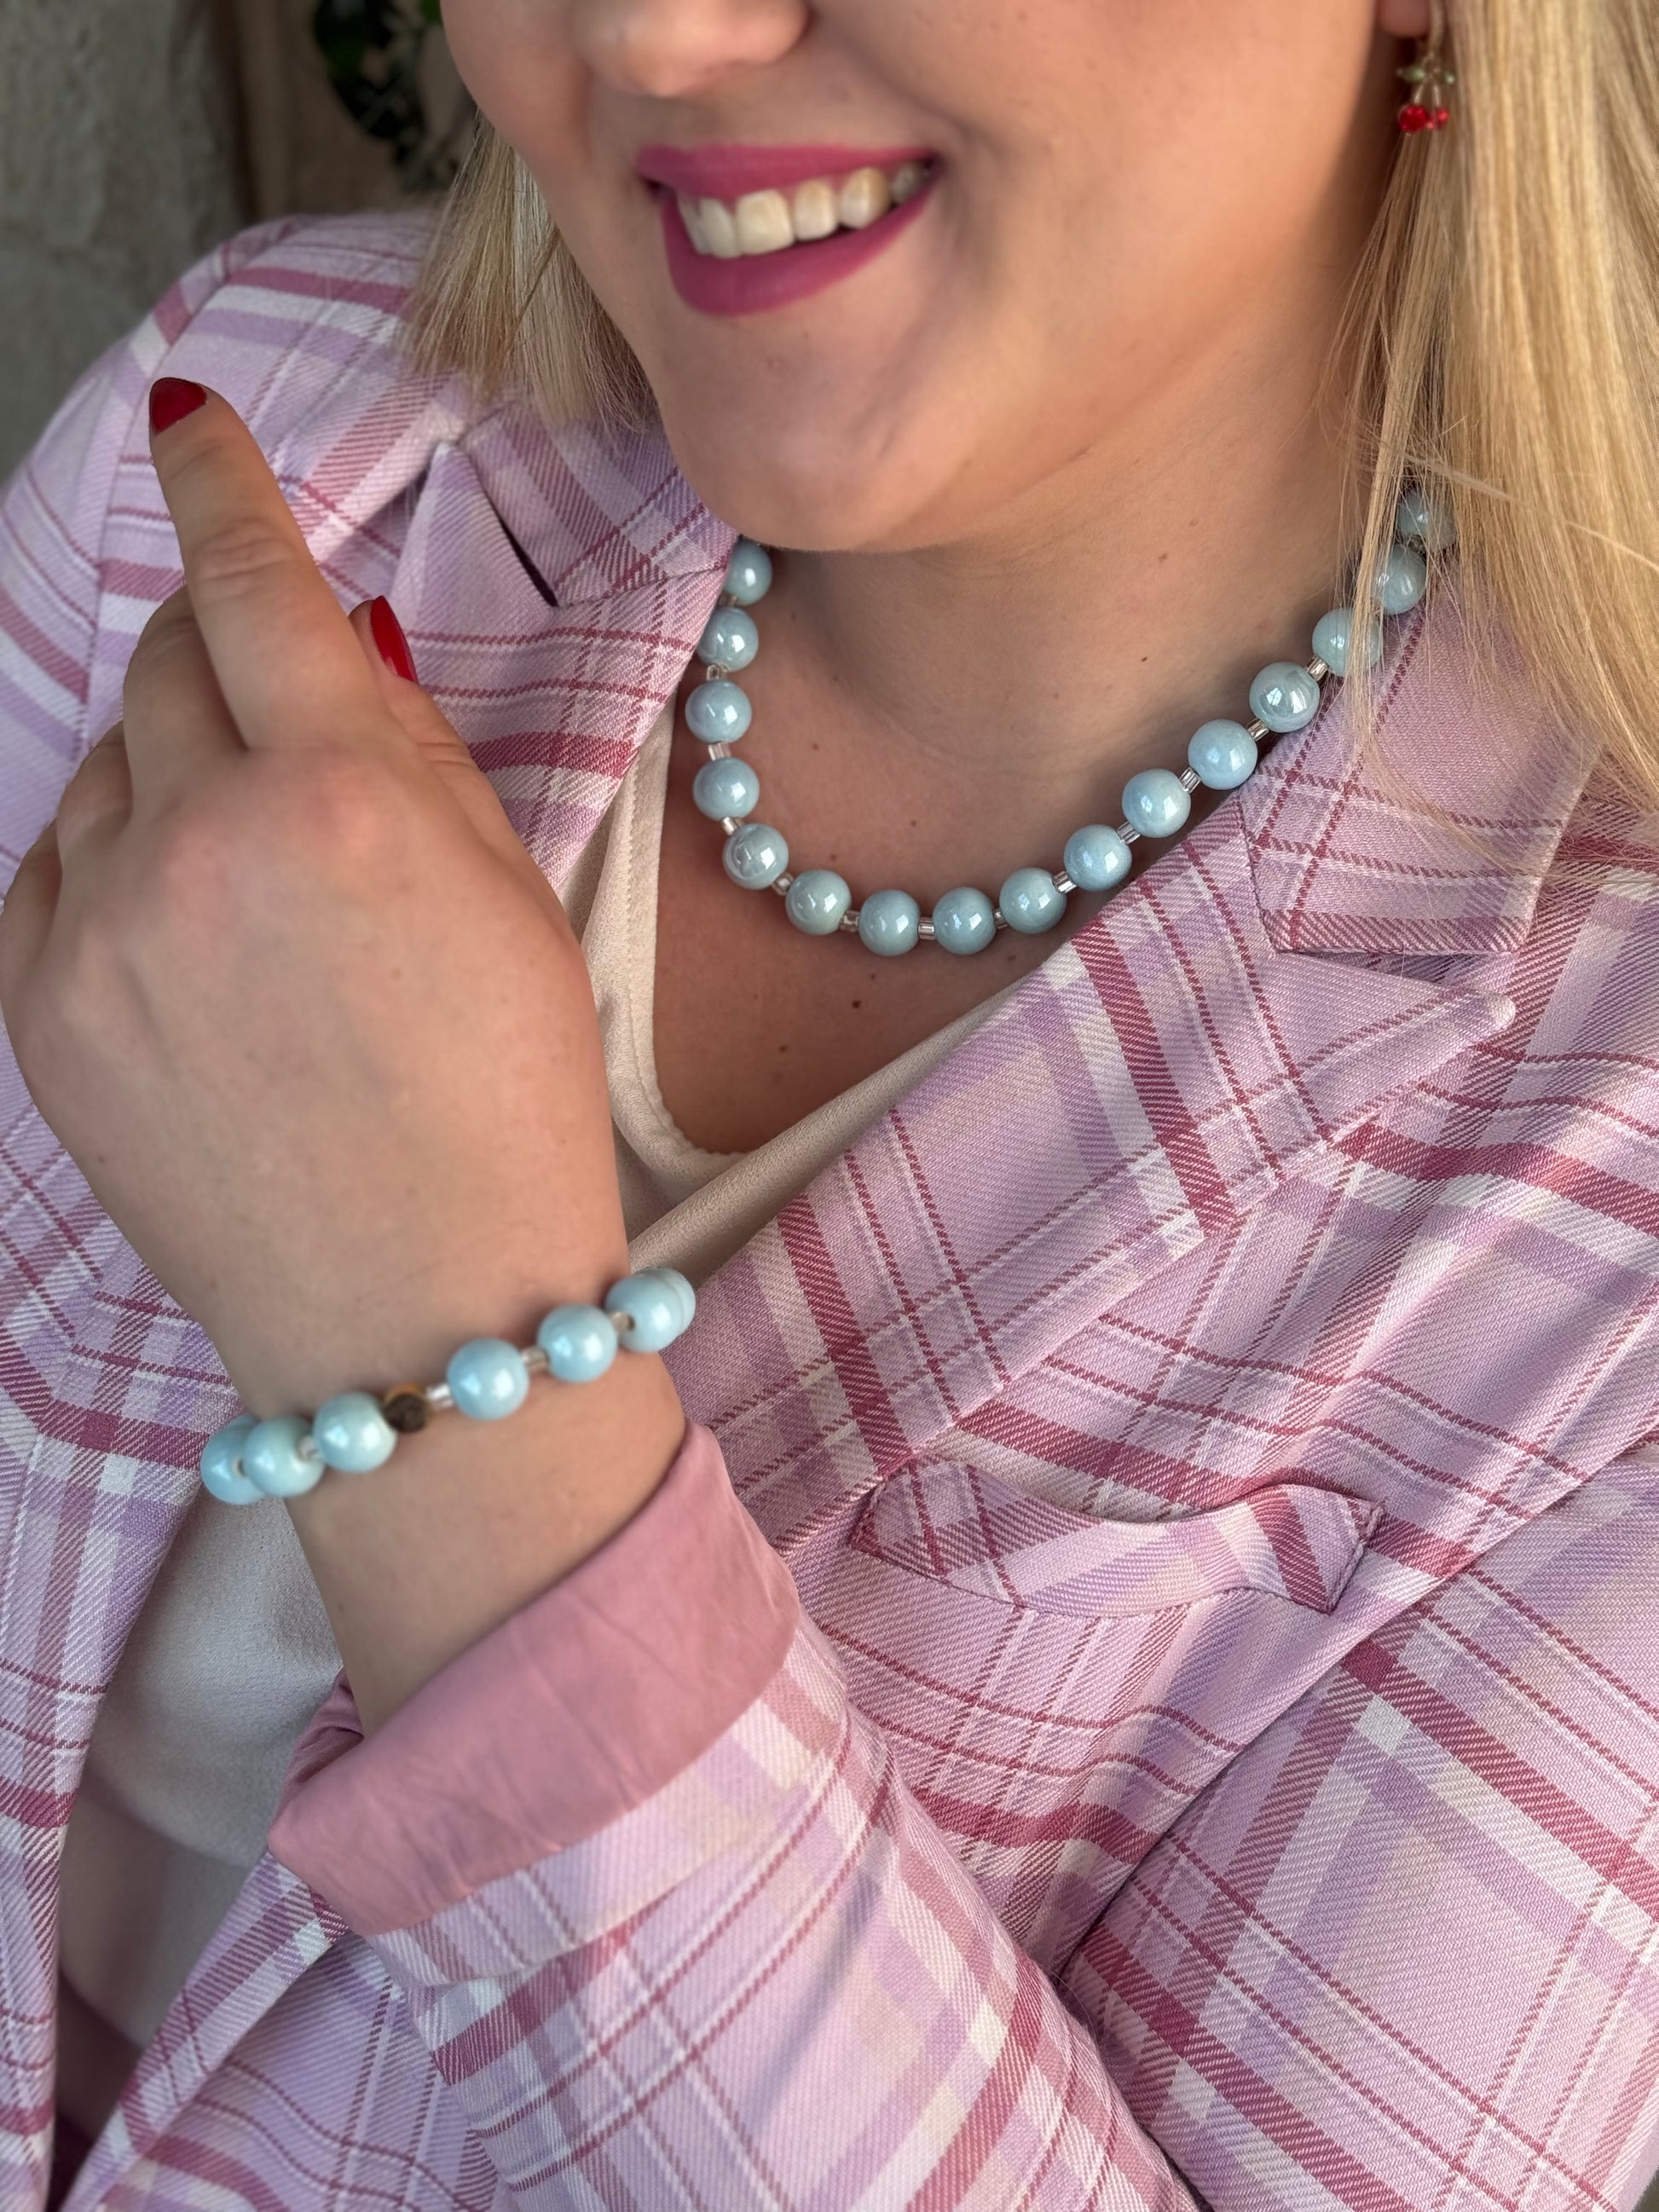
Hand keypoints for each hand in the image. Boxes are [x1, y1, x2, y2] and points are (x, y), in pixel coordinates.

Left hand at [0, 382, 630, 1421]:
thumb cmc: (506, 1112)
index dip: (223, 483)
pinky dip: (116, 873)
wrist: (424, 1319)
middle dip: (221, 666)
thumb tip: (337, 639)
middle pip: (164, 662)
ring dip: (173, 783)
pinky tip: (196, 959)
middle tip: (288, 745)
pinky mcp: (37, 1015)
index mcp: (342, 800)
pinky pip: (54, 873)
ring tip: (263, 910)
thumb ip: (413, 750)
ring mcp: (100, 933)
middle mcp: (199, 842)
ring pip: (105, 770)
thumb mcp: (514, 903)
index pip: (251, 582)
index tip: (191, 423)